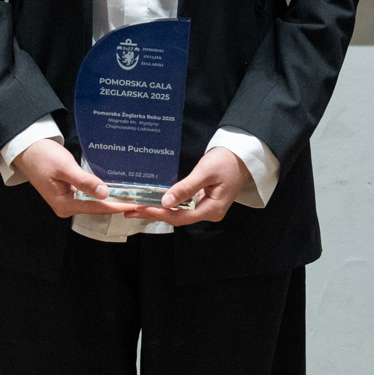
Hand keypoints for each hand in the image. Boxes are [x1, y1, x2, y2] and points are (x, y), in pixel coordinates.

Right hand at [12, 138, 142, 218]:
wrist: (27, 150)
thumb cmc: (43, 157)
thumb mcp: (65, 167)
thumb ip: (84, 181)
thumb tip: (104, 193)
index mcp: (65, 205)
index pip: (98, 208)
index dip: (118, 206)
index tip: (137, 204)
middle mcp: (66, 208)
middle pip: (97, 208)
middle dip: (117, 204)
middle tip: (140, 199)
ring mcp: (67, 202)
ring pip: (94, 203)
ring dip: (111, 199)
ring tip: (132, 194)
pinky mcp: (68, 194)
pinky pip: (88, 197)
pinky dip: (101, 193)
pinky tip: (115, 189)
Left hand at [127, 147, 253, 226]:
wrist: (243, 156)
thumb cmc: (227, 161)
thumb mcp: (205, 172)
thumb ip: (186, 187)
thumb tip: (166, 201)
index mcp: (212, 209)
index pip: (180, 217)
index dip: (159, 213)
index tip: (141, 207)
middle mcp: (209, 213)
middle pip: (177, 218)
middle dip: (154, 214)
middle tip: (130, 210)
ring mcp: (206, 208)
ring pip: (178, 213)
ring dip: (158, 210)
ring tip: (137, 207)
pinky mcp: (203, 201)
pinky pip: (183, 206)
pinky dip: (167, 204)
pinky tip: (154, 202)